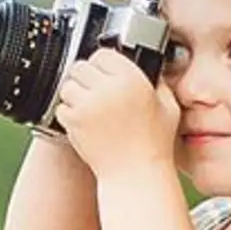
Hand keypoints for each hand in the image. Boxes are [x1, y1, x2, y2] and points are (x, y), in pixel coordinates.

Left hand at [55, 48, 179, 178]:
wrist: (135, 175)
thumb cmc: (154, 145)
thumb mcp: (168, 107)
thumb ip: (158, 82)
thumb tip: (150, 67)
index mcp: (131, 80)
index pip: (103, 54)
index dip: (104, 63)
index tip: (106, 73)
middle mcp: (107, 89)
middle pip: (80, 66)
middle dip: (86, 77)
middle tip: (95, 90)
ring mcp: (87, 106)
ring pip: (67, 85)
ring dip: (75, 93)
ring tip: (89, 105)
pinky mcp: (73, 122)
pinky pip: (61, 107)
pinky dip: (69, 112)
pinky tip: (85, 121)